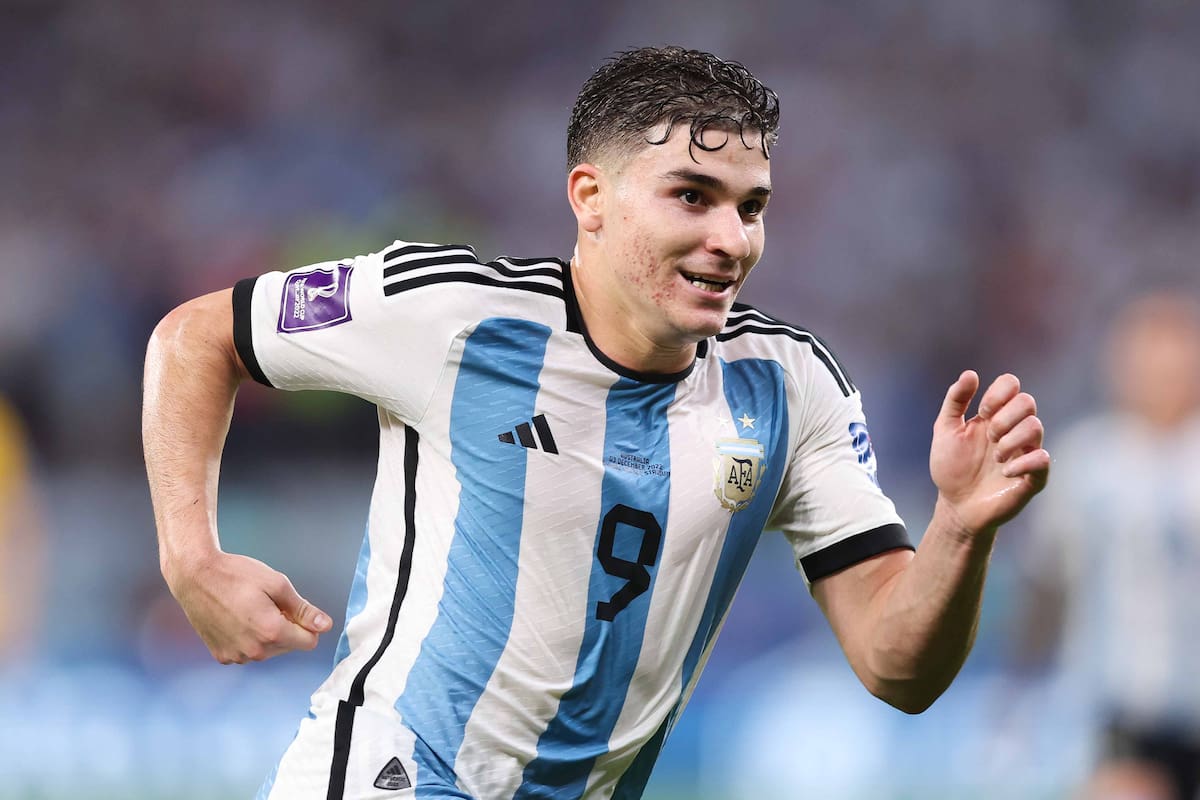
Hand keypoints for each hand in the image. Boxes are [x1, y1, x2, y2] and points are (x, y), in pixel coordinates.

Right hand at [166, 550, 331, 663]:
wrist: (194, 576)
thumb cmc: (236, 575)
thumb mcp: (277, 584)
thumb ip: (303, 609)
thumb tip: (326, 626)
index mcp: (271, 632)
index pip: (309, 641)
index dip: (306, 623)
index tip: (291, 607)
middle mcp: (254, 651)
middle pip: (289, 646)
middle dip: (286, 627)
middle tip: (267, 603)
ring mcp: (236, 656)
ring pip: (268, 650)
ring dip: (267, 634)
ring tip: (249, 609)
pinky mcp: (221, 656)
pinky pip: (247, 652)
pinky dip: (248, 638)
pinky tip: (236, 619)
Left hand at [929, 371, 1049, 535]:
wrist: (955, 506)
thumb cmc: (951, 467)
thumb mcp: (945, 430)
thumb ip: (955, 400)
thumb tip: (970, 373)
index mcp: (994, 415)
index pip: (1011, 385)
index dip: (999, 393)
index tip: (983, 413)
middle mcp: (1014, 430)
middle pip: (1027, 402)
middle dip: (1005, 417)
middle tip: (989, 437)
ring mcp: (1026, 452)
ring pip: (1036, 427)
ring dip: (1011, 440)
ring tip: (995, 458)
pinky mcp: (1034, 476)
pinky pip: (1043, 459)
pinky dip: (1022, 462)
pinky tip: (1004, 472)